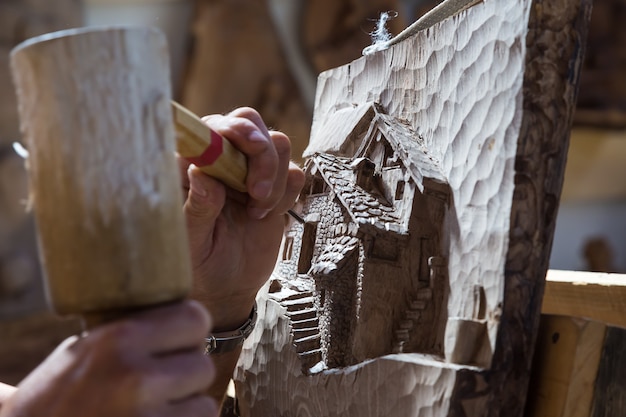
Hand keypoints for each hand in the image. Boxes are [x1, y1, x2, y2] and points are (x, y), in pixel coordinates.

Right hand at [0, 301, 216, 416]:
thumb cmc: (57, 397)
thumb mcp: (85, 349)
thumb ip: (133, 333)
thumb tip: (190, 319)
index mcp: (118, 339)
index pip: (195, 317)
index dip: (191, 332)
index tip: (180, 343)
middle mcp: (134, 377)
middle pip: (203, 365)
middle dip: (186, 376)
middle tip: (161, 384)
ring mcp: (145, 416)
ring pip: (204, 404)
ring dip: (186, 408)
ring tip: (153, 408)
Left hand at [179, 107, 303, 329]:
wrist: (225, 287)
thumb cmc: (197, 264)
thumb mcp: (190, 242)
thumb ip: (196, 208)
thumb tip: (200, 172)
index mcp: (190, 164)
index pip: (212, 125)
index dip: (233, 129)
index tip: (249, 145)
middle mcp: (221, 158)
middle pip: (249, 122)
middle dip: (261, 153)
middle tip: (257, 192)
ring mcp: (250, 170)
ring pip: (278, 143)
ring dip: (274, 177)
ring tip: (258, 211)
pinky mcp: (275, 186)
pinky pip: (295, 173)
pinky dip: (287, 194)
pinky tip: (267, 216)